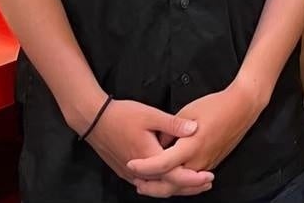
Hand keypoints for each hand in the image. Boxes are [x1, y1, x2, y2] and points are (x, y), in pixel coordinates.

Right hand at [85, 99, 211, 196]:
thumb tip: (194, 129)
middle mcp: (140, 172)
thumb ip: (173, 124)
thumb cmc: (121, 115)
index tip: (209, 176)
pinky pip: (147, 184)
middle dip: (189, 186)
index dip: (194, 178)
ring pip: (157, 188)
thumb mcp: (150, 114)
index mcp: (149, 158)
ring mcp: (130, 174)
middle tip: (207, 182)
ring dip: (176, 186)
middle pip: (168, 187)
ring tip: (193, 182)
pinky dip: (161, 184)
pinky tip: (170, 178)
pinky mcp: (125, 172)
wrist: (94, 119)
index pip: (176, 176)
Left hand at [127, 83, 265, 180]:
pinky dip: (177, 182)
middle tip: (136, 183)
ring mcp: (206, 165)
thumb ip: (171, 131)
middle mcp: (199, 161)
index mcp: (191, 145)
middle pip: (171, 183)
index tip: (131, 163)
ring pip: (181, 185)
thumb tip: (158, 145)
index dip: (144, 166)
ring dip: (164, 187)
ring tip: (148, 184)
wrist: (242, 108)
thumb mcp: (188, 111)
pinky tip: (168, 178)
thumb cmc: (215, 105)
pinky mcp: (211, 164)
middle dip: (152, 186)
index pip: (162, 164)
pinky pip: (190, 179)